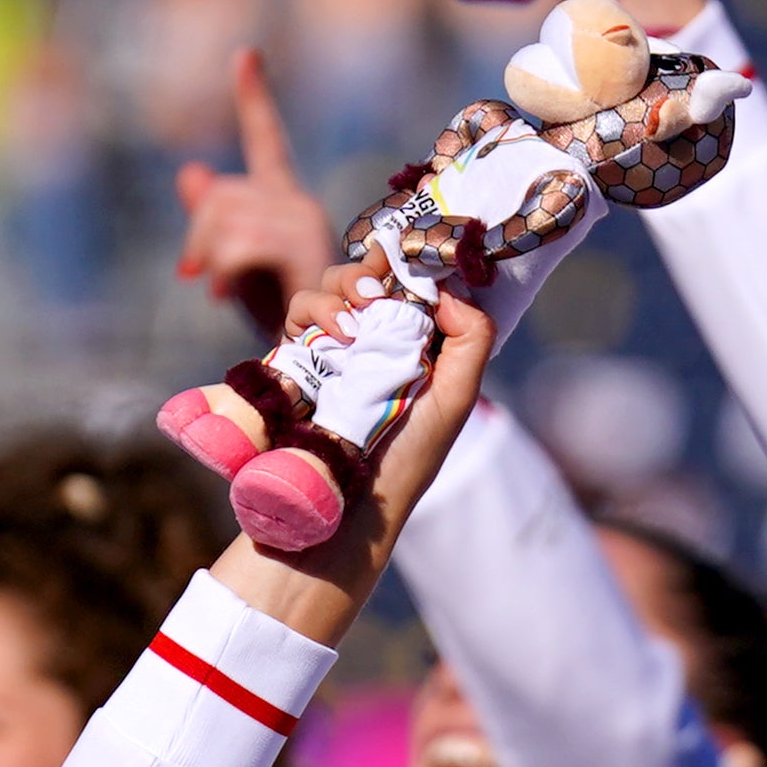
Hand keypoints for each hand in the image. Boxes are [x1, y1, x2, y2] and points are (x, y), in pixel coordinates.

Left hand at [173, 49, 329, 343]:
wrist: (317, 362)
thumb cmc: (280, 322)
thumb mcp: (236, 268)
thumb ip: (214, 223)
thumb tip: (191, 173)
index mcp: (284, 202)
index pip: (265, 138)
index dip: (254, 96)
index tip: (246, 54)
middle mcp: (298, 203)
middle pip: (221, 194)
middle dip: (197, 236)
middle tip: (195, 276)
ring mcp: (304, 222)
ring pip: (225, 217)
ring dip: (209, 257)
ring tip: (217, 290)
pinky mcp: (303, 246)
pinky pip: (239, 241)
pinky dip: (220, 268)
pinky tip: (221, 294)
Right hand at [213, 284, 502, 647]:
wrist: (341, 507)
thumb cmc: (404, 461)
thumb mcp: (453, 402)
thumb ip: (470, 341)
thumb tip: (448, 291)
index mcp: (414, 349)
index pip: (410, 285)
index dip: (409, 264)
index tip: (409, 259)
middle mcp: (372, 344)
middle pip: (368, 277)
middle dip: (371, 272)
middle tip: (376, 289)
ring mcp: (332, 351)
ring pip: (330, 288)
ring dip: (341, 288)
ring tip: (353, 317)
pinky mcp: (296, 362)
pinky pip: (296, 315)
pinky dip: (312, 310)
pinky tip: (332, 333)